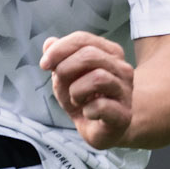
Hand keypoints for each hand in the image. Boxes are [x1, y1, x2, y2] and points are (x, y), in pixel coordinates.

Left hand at [41, 31, 134, 147]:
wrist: (101, 128)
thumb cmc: (84, 98)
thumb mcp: (66, 77)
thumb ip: (58, 58)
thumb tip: (49, 42)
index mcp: (109, 53)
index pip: (83, 39)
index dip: (59, 49)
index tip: (44, 64)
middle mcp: (122, 68)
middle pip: (90, 55)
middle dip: (65, 68)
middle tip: (60, 84)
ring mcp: (125, 91)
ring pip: (98, 78)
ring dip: (76, 91)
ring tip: (76, 100)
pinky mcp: (123, 114)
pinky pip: (101, 106)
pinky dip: (87, 110)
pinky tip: (88, 113)